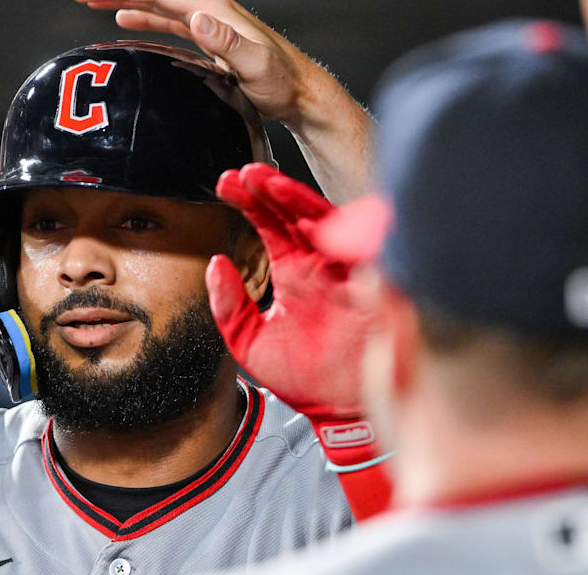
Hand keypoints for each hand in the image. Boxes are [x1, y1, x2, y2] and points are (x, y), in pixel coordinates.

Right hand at [70, 0, 372, 201]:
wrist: (301, 95)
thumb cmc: (282, 84)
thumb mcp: (256, 65)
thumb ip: (228, 43)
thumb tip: (198, 19)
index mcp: (214, 10)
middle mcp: (210, 11)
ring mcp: (210, 24)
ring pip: (158, 7)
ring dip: (125, 3)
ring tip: (94, 3)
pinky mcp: (210, 41)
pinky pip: (168, 24)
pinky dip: (144, 20)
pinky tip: (129, 24)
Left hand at [206, 163, 389, 418]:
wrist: (340, 414)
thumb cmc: (303, 378)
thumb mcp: (249, 343)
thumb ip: (229, 305)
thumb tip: (214, 263)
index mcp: (295, 272)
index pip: (271, 225)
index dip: (250, 202)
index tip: (225, 183)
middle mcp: (321, 265)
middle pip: (296, 213)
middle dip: (271, 190)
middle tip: (244, 173)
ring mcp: (347, 273)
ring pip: (326, 222)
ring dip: (298, 201)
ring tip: (269, 184)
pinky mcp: (372, 288)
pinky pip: (361, 251)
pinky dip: (341, 232)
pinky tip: (312, 220)